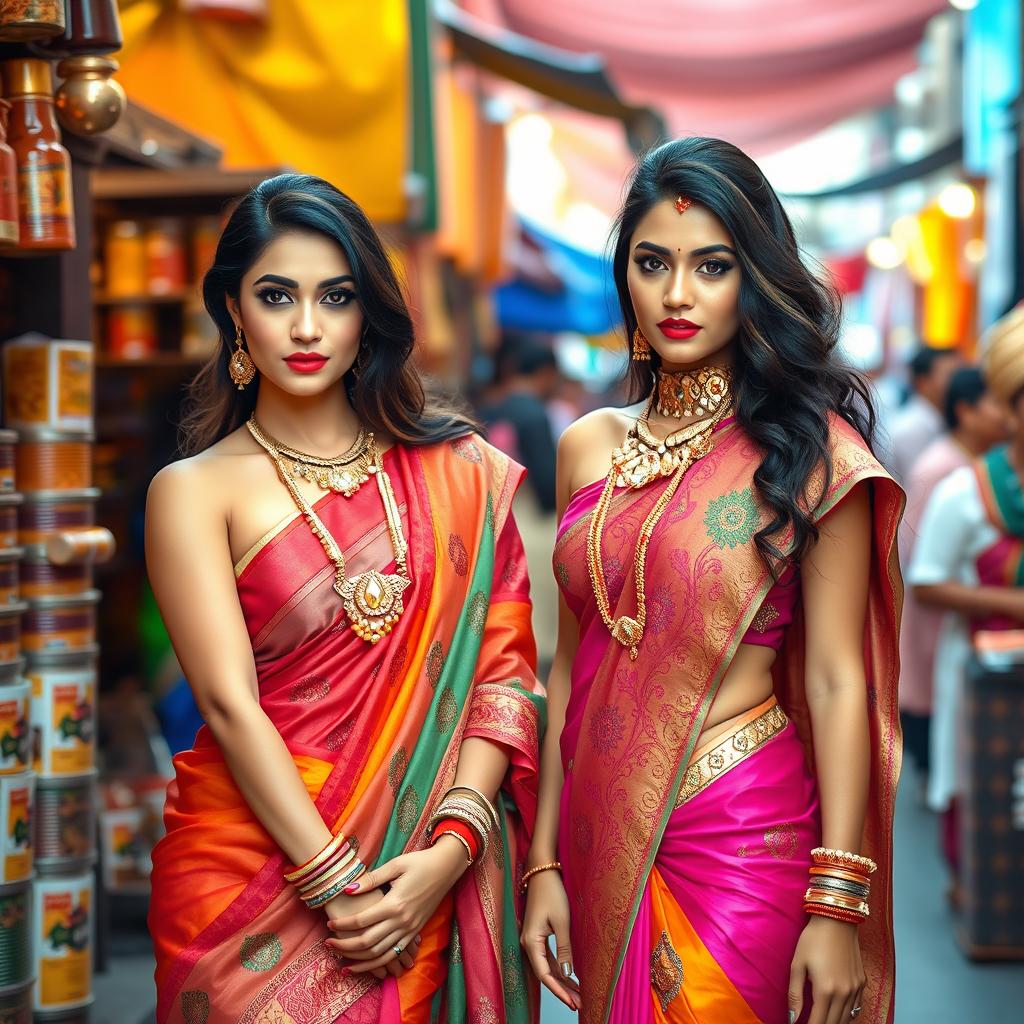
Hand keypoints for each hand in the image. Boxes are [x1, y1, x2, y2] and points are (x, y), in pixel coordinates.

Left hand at [326, 839, 468, 974]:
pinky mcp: (414, 933)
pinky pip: (394, 955)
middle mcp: (402, 921)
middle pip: (368, 942)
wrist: (446, 868)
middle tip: (329, 944)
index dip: (343, 924)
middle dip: (346, 946)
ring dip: (360, 961)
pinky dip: (379, 964)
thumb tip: (348, 889)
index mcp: (394, 904)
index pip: (362, 921)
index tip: (329, 924)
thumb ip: (371, 879)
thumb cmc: (420, 862)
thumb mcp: (395, 865)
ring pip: (380, 955)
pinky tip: (367, 965)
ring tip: (342, 963)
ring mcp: (409, 930)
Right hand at [520, 868, 579, 1010]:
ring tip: (578, 995)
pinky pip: (547, 957)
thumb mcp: (561, 922)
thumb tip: (567, 974)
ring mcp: (532, 939)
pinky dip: (558, 968)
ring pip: (547, 967)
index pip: (545, 975)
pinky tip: (569, 976)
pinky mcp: (538, 934)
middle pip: (545, 974)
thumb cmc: (552, 893)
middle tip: (580, 1004)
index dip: (559, 991)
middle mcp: (528, 943)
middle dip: (562, 990)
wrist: (542, 871)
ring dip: (562, 981)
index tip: (574, 1003)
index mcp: (531, 941)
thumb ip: (564, 949)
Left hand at [788, 916, 865, 1023]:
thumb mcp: (798, 964)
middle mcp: (843, 994)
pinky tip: (836, 1013)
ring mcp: (855, 989)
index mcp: (825, 990)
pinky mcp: (861, 983)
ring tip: (821, 1020)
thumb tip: (792, 1019)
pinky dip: (846, 1015)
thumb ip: (795, 994)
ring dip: (833, 1022)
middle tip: (810, 1023)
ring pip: (845, 1019)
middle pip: (832, 1023)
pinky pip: (856, 1008)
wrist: (836, 920)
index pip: (817, 1023)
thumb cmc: (813, 939)